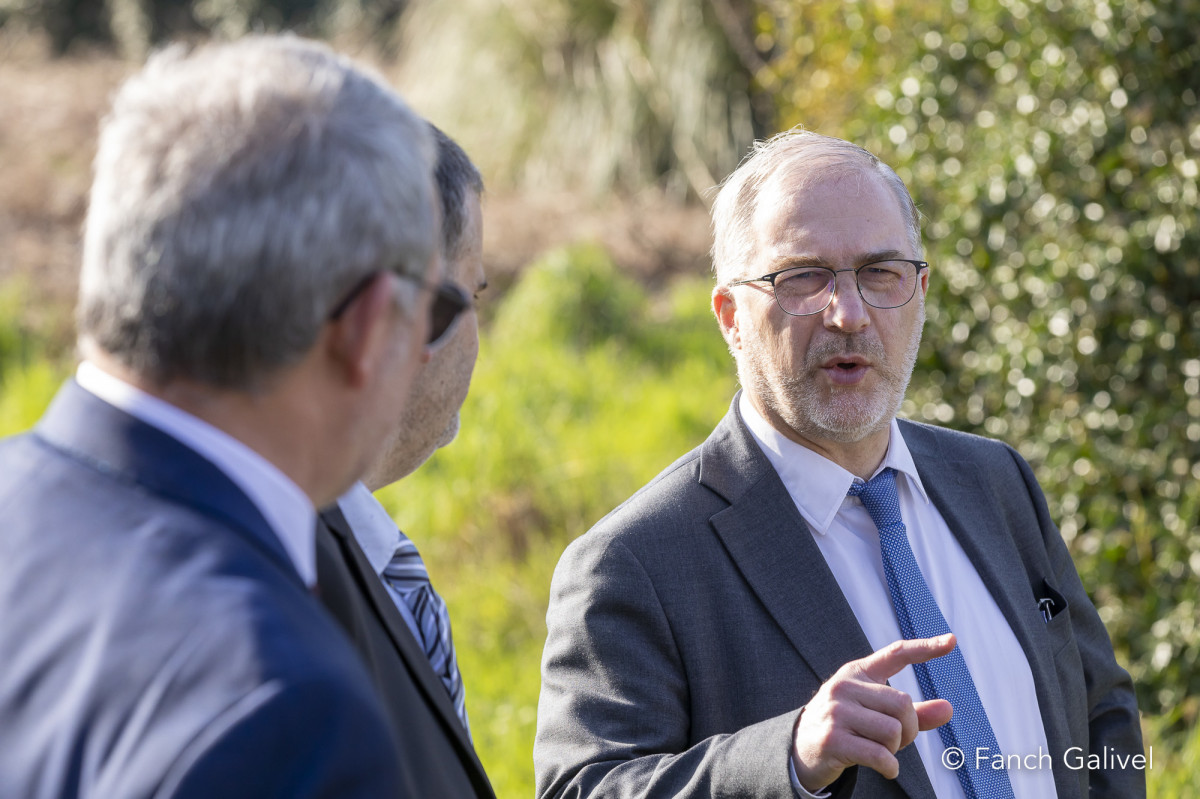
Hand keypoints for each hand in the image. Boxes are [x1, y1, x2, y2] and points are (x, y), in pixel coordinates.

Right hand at [791, 634, 955, 791]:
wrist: (800, 747)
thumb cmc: (846, 726)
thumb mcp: (875, 712)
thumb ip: (914, 713)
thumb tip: (949, 709)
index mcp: (857, 673)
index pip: (896, 654)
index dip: (925, 648)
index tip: (951, 641)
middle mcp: (845, 687)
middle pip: (903, 705)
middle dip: (909, 729)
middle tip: (897, 741)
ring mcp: (836, 712)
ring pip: (893, 731)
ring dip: (896, 749)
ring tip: (883, 752)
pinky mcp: (832, 739)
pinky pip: (879, 755)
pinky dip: (890, 767)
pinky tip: (886, 768)